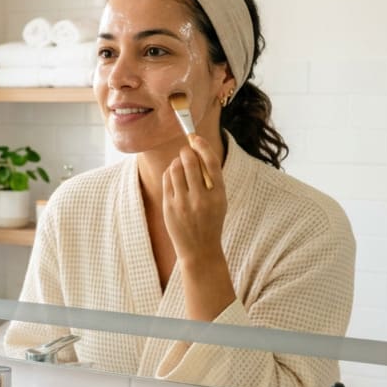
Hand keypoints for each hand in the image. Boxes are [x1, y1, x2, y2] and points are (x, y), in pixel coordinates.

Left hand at [161, 137, 226, 265]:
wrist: (199, 250)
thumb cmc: (211, 221)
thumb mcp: (219, 201)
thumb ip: (211, 179)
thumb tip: (196, 151)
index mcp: (218, 195)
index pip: (211, 162)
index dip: (202, 145)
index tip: (195, 137)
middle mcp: (201, 198)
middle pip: (190, 162)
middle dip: (186, 152)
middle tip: (186, 150)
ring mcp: (183, 203)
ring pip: (175, 168)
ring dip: (177, 162)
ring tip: (180, 166)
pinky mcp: (169, 207)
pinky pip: (167, 179)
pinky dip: (170, 173)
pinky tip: (174, 177)